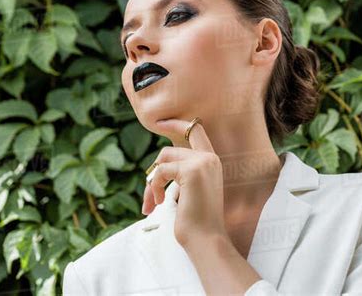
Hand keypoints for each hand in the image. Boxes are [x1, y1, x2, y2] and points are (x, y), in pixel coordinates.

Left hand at [142, 118, 228, 248]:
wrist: (205, 239)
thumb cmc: (196, 220)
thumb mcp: (188, 190)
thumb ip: (180, 173)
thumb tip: (157, 166)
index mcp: (211, 162)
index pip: (195, 131)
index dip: (176, 124)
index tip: (159, 122)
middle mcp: (209, 158)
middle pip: (168, 151)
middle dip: (154, 174)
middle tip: (150, 198)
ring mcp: (201, 162)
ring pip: (162, 161)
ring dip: (151, 184)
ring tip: (152, 204)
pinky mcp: (191, 170)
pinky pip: (160, 172)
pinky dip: (154, 188)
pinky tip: (160, 203)